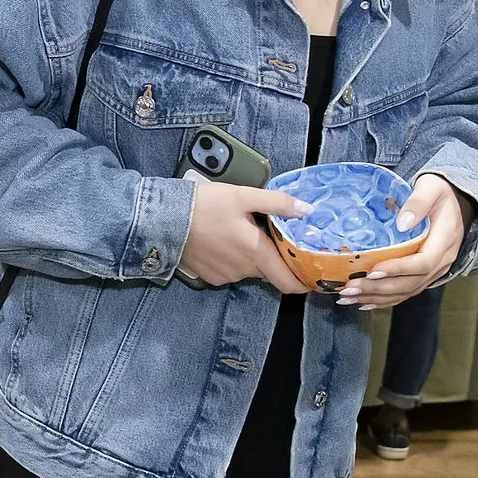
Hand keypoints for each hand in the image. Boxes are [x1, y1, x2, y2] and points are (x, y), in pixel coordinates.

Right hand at [179, 180, 309, 292]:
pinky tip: (224, 242)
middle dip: (275, 258)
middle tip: (272, 236)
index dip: (304, 282)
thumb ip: (277, 203)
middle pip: (270, 271)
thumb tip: (306, 210)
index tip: (313, 275)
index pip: (288, 281)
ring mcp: (226, 275)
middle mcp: (243, 269)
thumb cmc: (204, 205)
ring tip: (242, 233)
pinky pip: (232, 271)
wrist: (164, 220)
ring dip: (252, 256)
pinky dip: (234, 259)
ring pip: (250, 270)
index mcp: (255, 251)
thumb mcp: (243, 195)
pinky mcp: (211, 277)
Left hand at [340, 172, 466, 309]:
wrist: (456, 200)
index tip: (372, 271)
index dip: (397, 269)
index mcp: (445, 240)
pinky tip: (363, 303)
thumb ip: (418, 202)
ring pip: (406, 291)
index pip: (422, 263)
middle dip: (378, 288)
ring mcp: (435, 270)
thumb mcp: (431, 187)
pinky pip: (405, 292)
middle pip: (411, 283)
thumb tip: (402, 224)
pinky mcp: (425, 274)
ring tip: (347, 297)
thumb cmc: (440, 191)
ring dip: (376, 297)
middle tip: (349, 288)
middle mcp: (442, 260)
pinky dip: (384, 300)